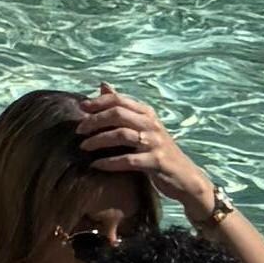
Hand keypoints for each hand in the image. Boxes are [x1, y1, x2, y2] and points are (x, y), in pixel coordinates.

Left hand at [74, 88, 206, 211]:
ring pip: (121, 135)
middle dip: (94, 120)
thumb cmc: (158, 150)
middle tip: (79, 130)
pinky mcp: (156, 162)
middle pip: (117, 114)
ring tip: (83, 147)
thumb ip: (124, 107)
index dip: (98, 102)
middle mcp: (152, 124)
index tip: (81, 108)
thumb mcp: (143, 126)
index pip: (119, 100)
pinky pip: (128, 160)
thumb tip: (103, 85)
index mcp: (147, 113)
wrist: (185, 177)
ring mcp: (155, 142)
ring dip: (98, 140)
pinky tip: (96, 165)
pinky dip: (109, 162)